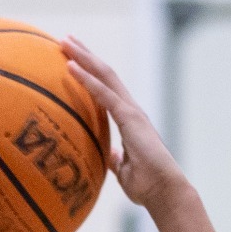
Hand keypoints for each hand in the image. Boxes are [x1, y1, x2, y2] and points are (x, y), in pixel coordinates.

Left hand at [62, 37, 188, 210]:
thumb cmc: (147, 186)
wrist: (165, 192)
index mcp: (129, 119)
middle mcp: (131, 109)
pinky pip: (104, 94)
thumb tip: (108, 154)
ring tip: (65, 41)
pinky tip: (70, 67)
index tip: (72, 58)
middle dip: (85, 55)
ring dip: (84, 58)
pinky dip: (86, 79)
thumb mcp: (123, 169)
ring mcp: (132, 111)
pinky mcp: (131, 119)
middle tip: (66, 39)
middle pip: (105, 74)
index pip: (106, 88)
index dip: (90, 72)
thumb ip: (114, 158)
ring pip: (104, 76)